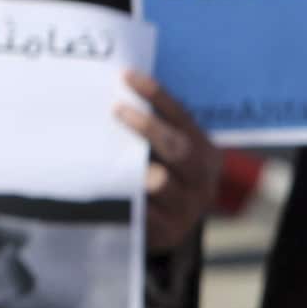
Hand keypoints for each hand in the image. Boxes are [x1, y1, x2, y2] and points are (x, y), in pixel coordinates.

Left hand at [119, 69, 221, 253]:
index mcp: (206, 153)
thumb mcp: (171, 157)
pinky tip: (100, 187)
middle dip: (148, 127)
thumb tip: (112, 93)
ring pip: (162, 183)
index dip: (157, 95)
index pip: (183, 117)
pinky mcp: (166, 231)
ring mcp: (186, 207)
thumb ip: (155, 134)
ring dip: (137, 168)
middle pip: (179, 148)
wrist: (173, 231)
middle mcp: (202, 179)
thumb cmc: (166, 181)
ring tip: (109, 157)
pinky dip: (123, 199)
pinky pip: (142, 213)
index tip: (128, 76)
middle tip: (117, 109)